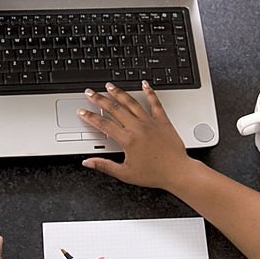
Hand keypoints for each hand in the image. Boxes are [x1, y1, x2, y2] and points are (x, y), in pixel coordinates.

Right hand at [77, 81, 196, 190]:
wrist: (177, 171)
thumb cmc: (154, 174)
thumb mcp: (125, 174)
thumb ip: (104, 166)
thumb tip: (88, 162)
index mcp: (127, 140)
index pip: (103, 124)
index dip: (90, 117)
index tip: (82, 111)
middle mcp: (138, 127)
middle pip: (114, 109)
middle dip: (100, 99)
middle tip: (90, 92)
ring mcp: (150, 122)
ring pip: (131, 103)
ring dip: (119, 93)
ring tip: (110, 86)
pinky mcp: (162, 120)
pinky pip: (154, 103)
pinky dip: (149, 92)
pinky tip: (144, 84)